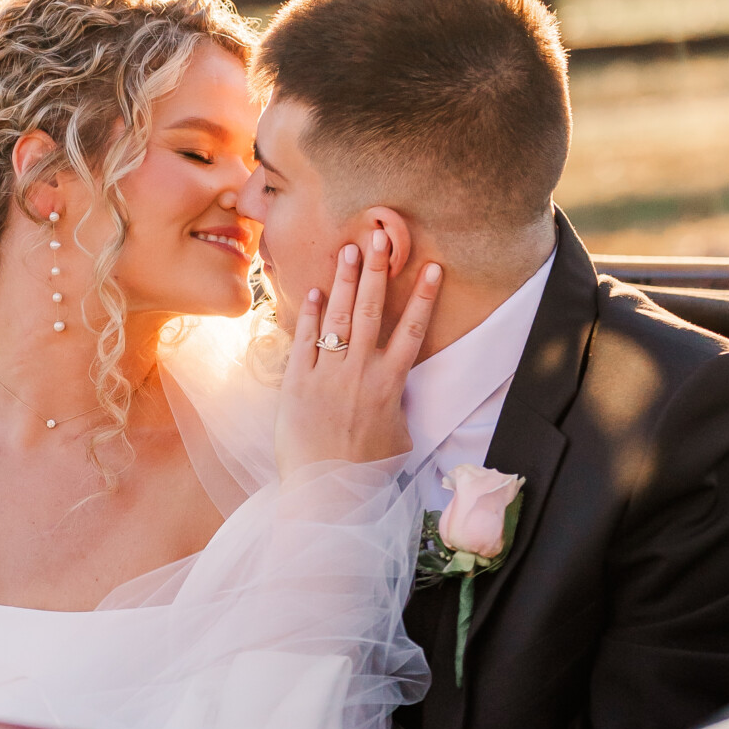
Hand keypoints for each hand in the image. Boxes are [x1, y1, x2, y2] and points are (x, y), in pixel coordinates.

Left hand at [275, 231, 441, 475]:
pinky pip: (304, 340)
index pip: (411, 331)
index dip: (422, 297)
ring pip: (339, 317)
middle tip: (380, 236)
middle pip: (372, 310)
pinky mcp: (296, 384)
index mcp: (390, 385)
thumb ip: (396, 409)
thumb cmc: (366, 473)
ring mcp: (327, 374)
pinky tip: (313, 291)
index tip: (432, 267)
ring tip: (349, 249)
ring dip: (345, 281)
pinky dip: (308, 314)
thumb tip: (395, 397)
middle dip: (377, 270)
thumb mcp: (397, 439)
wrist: (325, 492)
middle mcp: (360, 372)